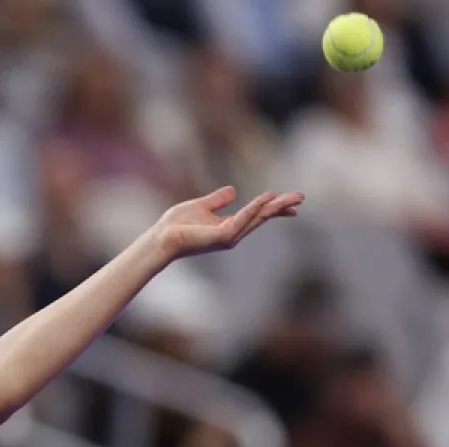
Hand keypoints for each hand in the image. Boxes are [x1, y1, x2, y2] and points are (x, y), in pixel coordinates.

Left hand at [150, 186, 303, 261]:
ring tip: (293, 198)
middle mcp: (232, 233)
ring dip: (275, 207)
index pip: (257, 215)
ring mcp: (227, 236)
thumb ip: (217, 200)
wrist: (160, 238)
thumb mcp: (201, 206)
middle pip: (262, 217)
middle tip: (302, 197)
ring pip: (257, 219)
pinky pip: (242, 220)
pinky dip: (254, 209)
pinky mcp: (221, 237)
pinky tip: (267, 198)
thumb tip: (233, 191)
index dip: (274, 209)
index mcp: (228, 225)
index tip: (293, 203)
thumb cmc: (176, 225)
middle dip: (281, 207)